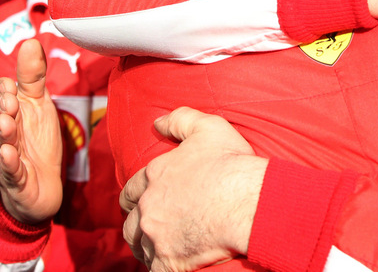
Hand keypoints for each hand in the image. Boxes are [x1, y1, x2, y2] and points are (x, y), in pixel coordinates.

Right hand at [0, 39, 62, 224]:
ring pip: (0, 144)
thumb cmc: (36, 140)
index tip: (12, 85)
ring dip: (4, 132)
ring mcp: (4, 159)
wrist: (42, 185)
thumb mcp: (37, 104)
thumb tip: (31, 41)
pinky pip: (9, 171)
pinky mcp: (14, 180)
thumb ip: (32, 76)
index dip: (2, 92)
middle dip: (1, 109)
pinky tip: (11, 154)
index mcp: (1, 115)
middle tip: (11, 100)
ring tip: (10, 121)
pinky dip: (9, 163)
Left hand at [120, 107, 265, 270]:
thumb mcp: (208, 128)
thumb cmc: (230, 164)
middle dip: (138, 225)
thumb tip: (157, 122)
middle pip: (130, 224)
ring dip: (148, 247)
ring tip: (162, 247)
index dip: (135, 197)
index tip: (141, 202)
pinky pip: (155, 269)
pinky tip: (172, 264)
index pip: (130, 191)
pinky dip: (161, 267)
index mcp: (154, 176)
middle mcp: (149, 207)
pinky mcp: (168, 261)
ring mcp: (156, 236)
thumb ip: (180, 120)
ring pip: (140, 247)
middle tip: (151, 228)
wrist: (247, 201)